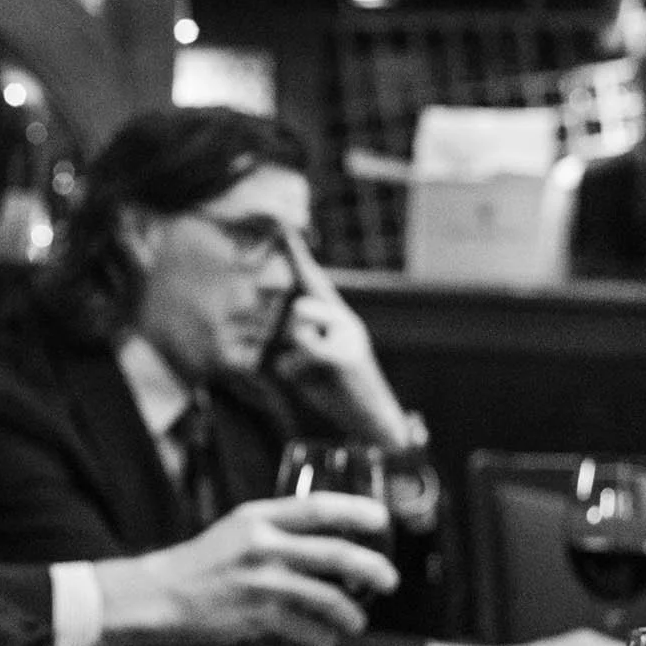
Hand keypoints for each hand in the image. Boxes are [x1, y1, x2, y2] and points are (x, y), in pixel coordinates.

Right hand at [93, 494, 398, 645]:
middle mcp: (261, 545)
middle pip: (335, 553)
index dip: (356, 512)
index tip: (382, 520)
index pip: (317, 507)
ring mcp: (260, 582)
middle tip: (389, 579)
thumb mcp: (236, 533)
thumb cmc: (201, 565)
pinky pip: (307, 629)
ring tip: (357, 622)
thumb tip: (327, 544)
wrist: (159, 596)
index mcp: (257, 518)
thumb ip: (276, 533)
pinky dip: (323, 638)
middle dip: (371, 568)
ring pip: (327, 597)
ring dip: (351, 613)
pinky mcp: (256, 616)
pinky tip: (327, 640)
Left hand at [270, 233, 412, 447]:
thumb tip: (274, 321)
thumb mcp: (316, 356)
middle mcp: (345, 319)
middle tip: (313, 356)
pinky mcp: (339, 358)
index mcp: (338, 315)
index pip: (313, 279)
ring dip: (293, 358)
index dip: (297, 253)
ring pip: (294, 332)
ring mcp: (345, 336)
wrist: (370, 419)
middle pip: (296, 308)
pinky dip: (295, 375)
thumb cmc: (335, 386)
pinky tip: (317, 384)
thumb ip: (298, 334)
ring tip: (315, 374)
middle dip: (292, 333)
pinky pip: (294, 359)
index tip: (283, 226)